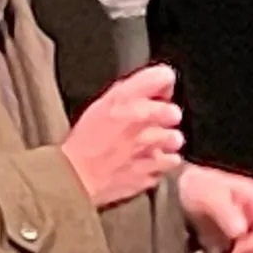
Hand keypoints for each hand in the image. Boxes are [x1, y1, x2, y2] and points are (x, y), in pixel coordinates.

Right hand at [61, 64, 185, 207]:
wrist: (76, 177)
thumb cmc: (85, 142)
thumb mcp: (101, 105)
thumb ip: (129, 93)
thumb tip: (152, 89)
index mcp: (124, 98)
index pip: (164, 76)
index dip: (162, 86)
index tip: (158, 95)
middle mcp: (141, 118)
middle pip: (174, 111)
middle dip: (165, 117)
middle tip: (149, 125)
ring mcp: (149, 146)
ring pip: (176, 138)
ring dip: (166, 142)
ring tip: (147, 146)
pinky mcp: (153, 170)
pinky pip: (172, 162)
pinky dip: (163, 162)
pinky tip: (146, 160)